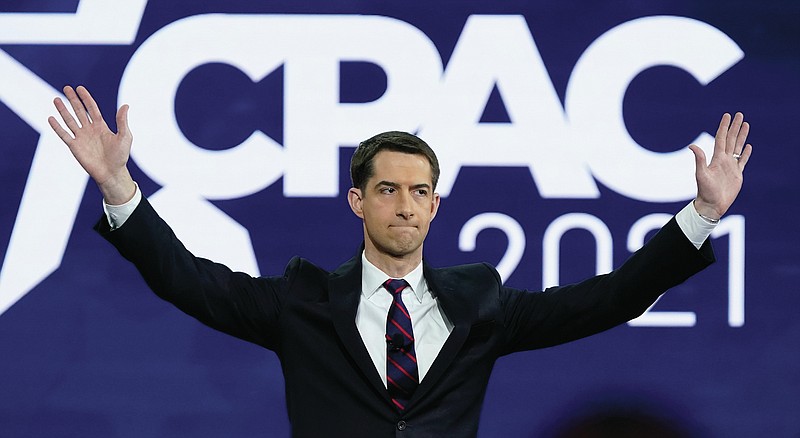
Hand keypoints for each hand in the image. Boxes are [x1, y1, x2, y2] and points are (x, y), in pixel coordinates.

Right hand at [48, 85, 135, 204]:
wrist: (111, 172)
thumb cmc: (120, 156)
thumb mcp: (124, 136)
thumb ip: (122, 121)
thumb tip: (125, 105)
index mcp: (101, 126)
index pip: (91, 108)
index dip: (86, 98)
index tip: (80, 88)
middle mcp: (89, 130)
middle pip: (79, 111)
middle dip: (73, 100)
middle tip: (66, 88)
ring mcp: (81, 137)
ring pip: (69, 120)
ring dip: (63, 110)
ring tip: (56, 99)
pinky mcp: (74, 146)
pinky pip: (64, 135)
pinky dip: (57, 127)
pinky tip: (51, 118)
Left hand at [688, 112, 752, 219]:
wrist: (712, 205)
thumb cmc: (705, 191)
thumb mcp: (701, 174)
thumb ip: (699, 160)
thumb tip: (691, 146)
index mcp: (717, 158)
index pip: (721, 138)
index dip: (724, 127)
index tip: (727, 115)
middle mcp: (724, 160)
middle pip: (731, 139)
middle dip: (735, 127)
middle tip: (740, 114)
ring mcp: (731, 166)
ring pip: (738, 147)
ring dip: (742, 136)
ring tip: (746, 125)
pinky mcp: (737, 174)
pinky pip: (742, 161)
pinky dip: (745, 153)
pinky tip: (748, 146)